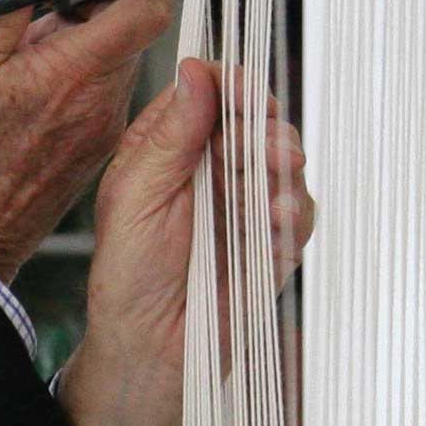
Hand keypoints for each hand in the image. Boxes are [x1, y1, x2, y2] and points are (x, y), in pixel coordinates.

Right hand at [0, 0, 176, 280]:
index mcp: (76, 76)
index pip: (146, 10)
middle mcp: (103, 105)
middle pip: (124, 27)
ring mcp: (103, 131)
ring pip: (110, 57)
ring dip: (75, 33)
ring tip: (18, 45)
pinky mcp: (95, 150)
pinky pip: (98, 90)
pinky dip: (72, 68)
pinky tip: (26, 79)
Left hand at [61, 60, 312, 425]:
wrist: (149, 353)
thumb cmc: (128, 281)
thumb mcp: (136, 197)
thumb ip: (170, 135)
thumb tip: (197, 71)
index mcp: (168, 149)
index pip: (210, 95)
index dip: (232, 86)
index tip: (244, 90)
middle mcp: (209, 170)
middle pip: (255, 124)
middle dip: (264, 130)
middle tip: (262, 145)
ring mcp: (243, 206)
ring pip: (284, 166)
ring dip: (283, 170)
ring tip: (272, 187)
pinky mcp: (270, 243)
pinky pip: (298, 216)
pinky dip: (292, 214)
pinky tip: (276, 222)